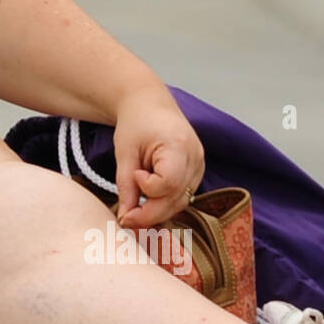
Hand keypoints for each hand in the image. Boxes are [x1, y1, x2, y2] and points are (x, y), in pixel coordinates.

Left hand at [113, 86, 205, 228]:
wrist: (150, 105)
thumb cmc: (136, 124)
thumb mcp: (125, 154)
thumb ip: (126, 187)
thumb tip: (125, 219)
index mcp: (179, 146)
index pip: (169, 183)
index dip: (149, 188)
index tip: (135, 175)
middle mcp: (195, 158)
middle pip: (177, 199)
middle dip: (150, 214)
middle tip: (126, 219)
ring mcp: (199, 166)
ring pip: (181, 203)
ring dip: (157, 212)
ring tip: (134, 211)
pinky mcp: (196, 173)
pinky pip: (182, 197)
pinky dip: (164, 205)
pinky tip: (147, 204)